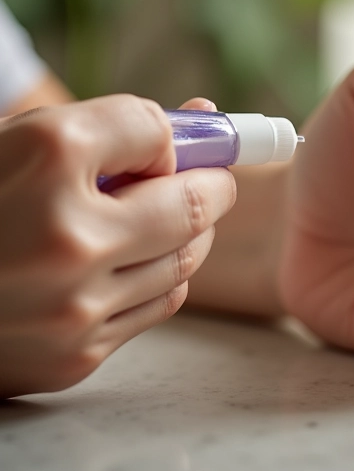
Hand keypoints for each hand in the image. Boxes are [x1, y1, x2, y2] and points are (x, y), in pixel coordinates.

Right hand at [0, 95, 235, 397]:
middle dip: (213, 187)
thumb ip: (113, 129)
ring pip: (186, 259)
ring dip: (190, 233)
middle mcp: (67, 235)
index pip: (152, 128)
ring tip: (165, 220)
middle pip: (193, 205)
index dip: (167, 134)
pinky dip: (160, 276)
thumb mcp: (23, 143)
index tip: (165, 147)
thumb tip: (203, 115)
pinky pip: (160, 303)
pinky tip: (130, 262)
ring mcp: (73, 305)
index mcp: (45, 160)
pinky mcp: (74, 356)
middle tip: (210, 182)